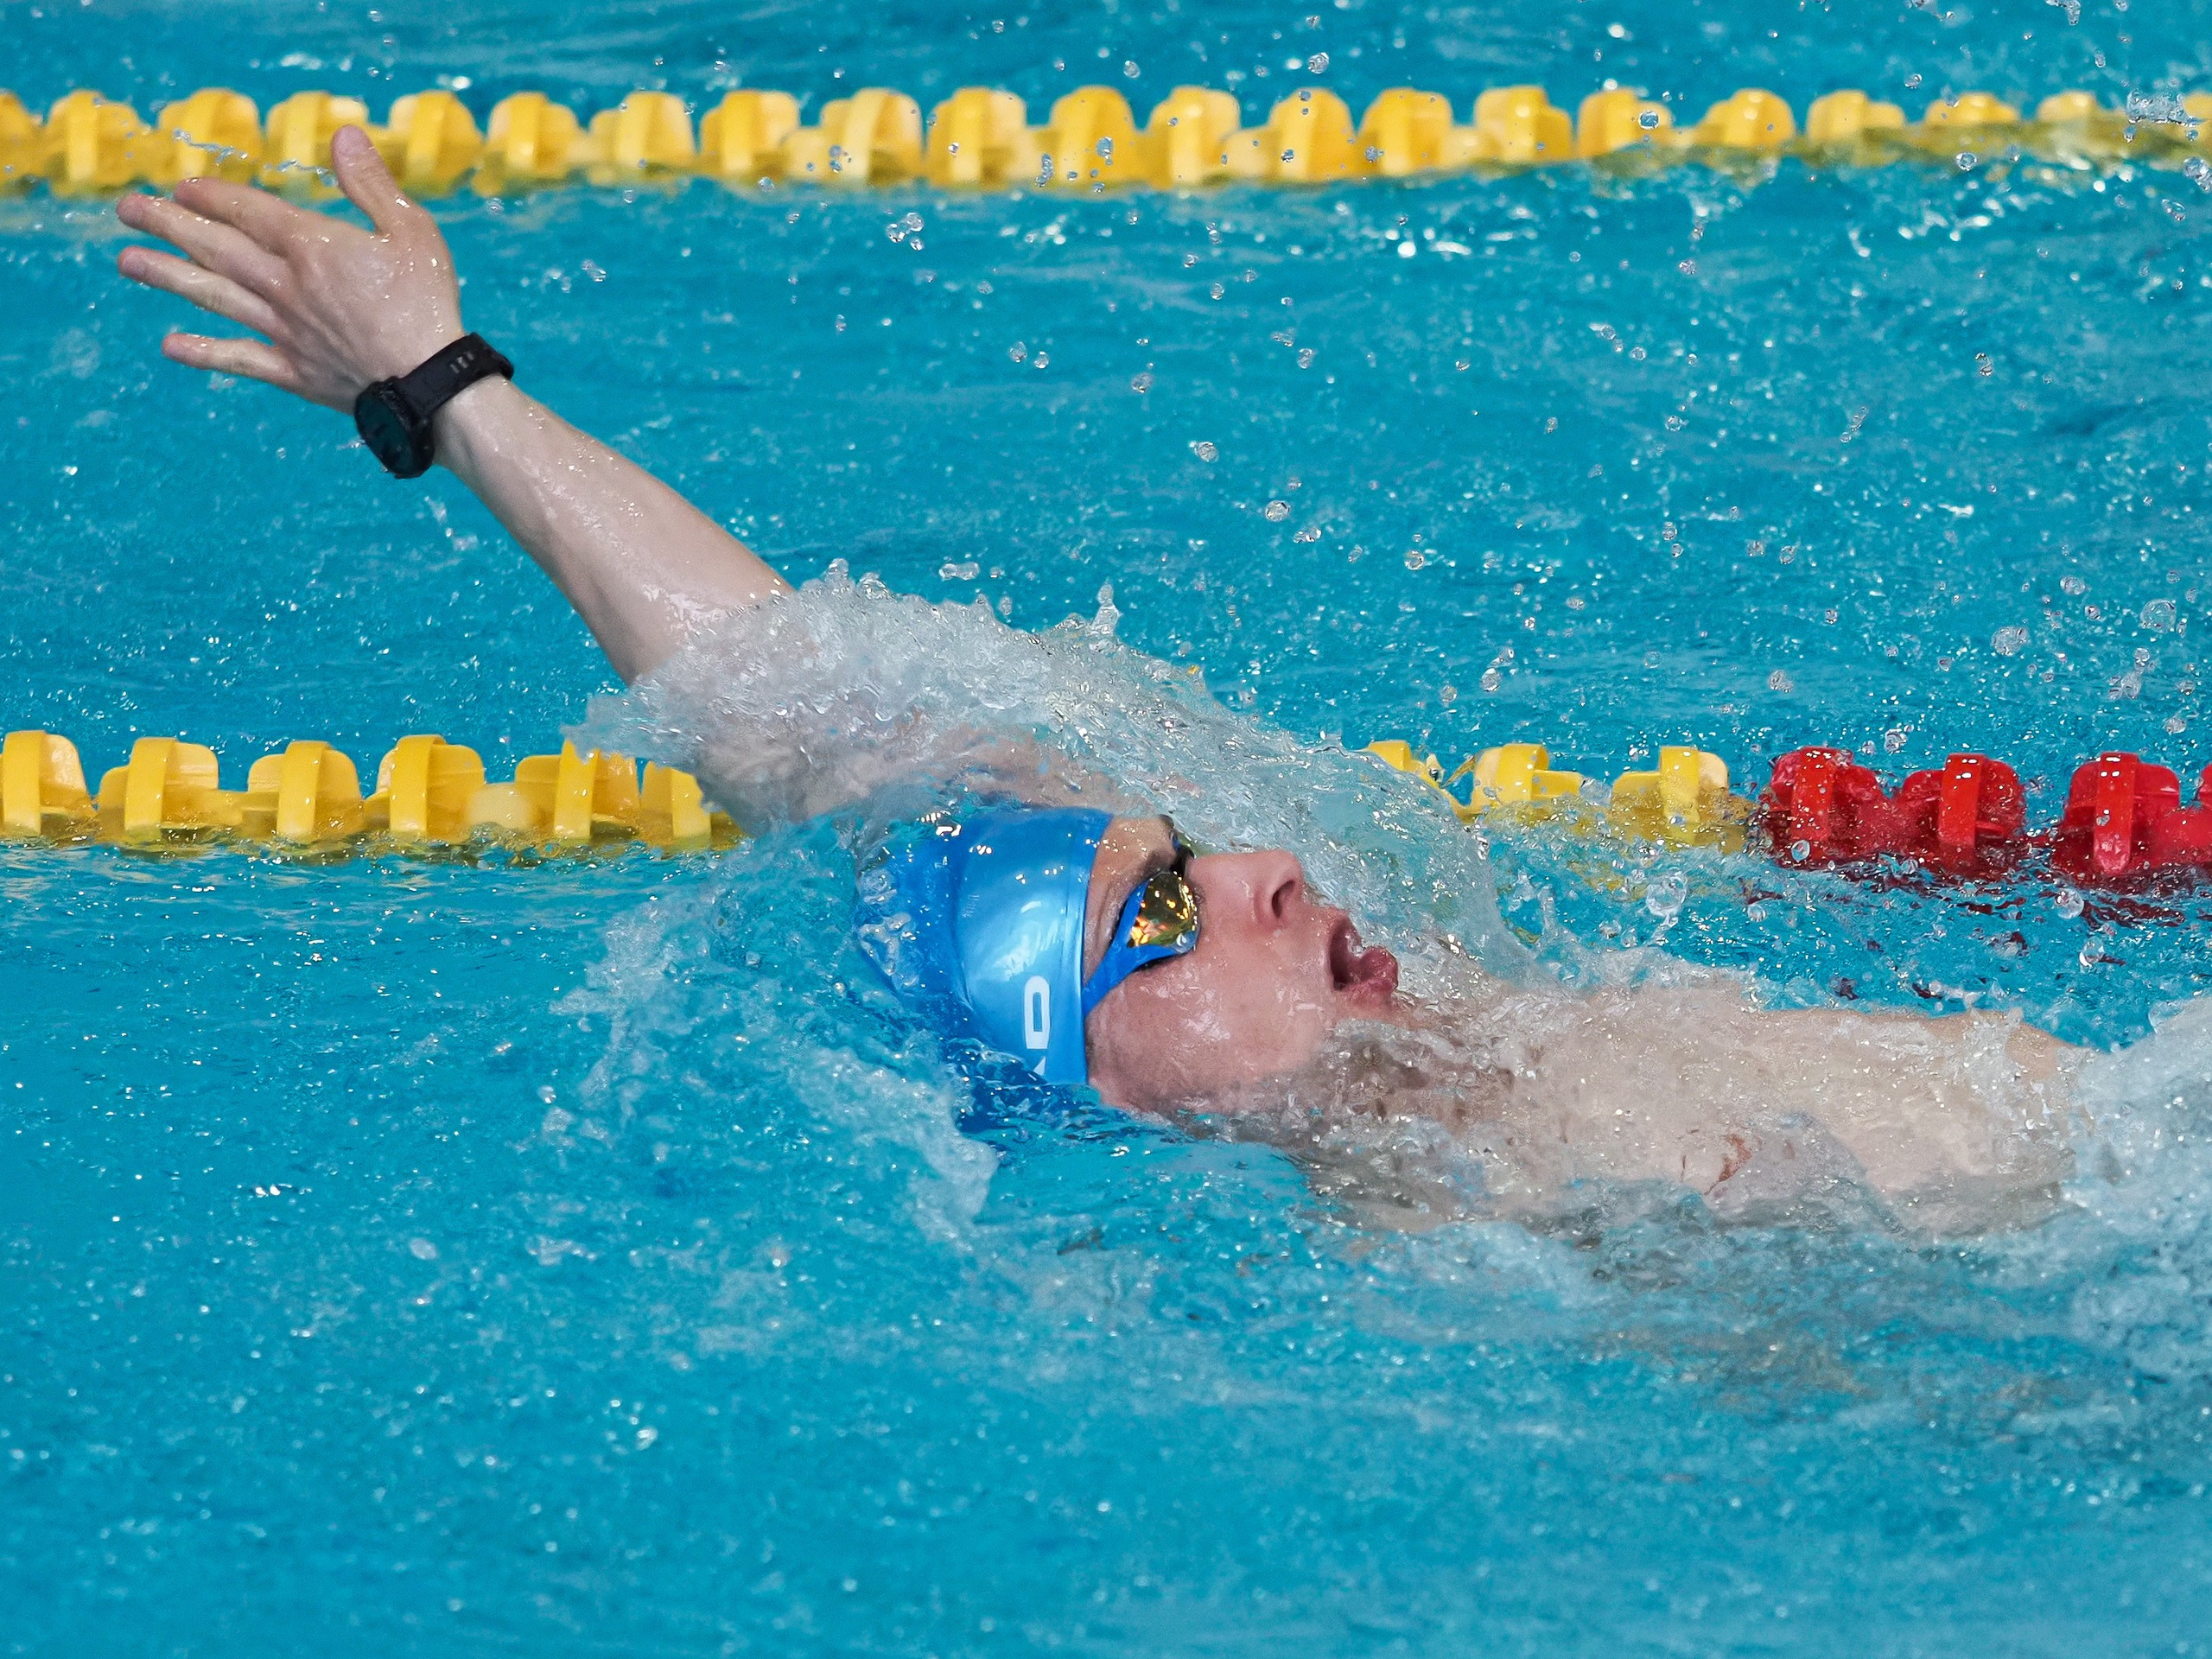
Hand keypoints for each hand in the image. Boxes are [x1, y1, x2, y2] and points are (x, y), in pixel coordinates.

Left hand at [115, 125, 464, 410]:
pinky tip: (170, 345)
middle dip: (169, 225)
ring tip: (127, 262)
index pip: (249, 212)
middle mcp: (286, 286)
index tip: (181, 187)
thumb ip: (372, 184)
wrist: (431, 384)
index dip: (212, 196)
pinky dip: (205, 353)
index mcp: (314, 247)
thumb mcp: (413, 231)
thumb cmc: (429, 304)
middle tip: (127, 210)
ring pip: (215, 297)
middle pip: (217, 248)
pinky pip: (240, 359)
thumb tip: (345, 136)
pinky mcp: (294, 371)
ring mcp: (285, 330)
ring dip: (168, 277)